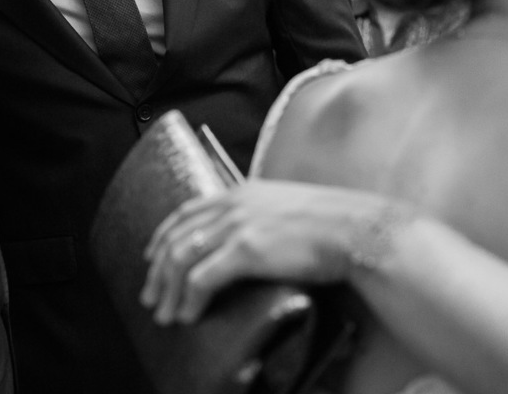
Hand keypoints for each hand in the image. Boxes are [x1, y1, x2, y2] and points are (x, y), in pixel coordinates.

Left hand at [139, 180, 388, 324]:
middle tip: (152, 297)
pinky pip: (201, 279)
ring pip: (182, 259)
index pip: (187, 211)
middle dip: (159, 272)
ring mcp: (238, 225)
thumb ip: (262, 216)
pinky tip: (189, 315)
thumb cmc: (332, 223)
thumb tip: (253, 239)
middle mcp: (234, 204)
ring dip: (169, 291)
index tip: (153, 257)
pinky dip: (189, 300)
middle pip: (177, 237)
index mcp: (242, 191)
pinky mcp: (245, 250)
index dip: (163, 236)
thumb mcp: (288, 207)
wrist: (355, 229)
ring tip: (167, 315)